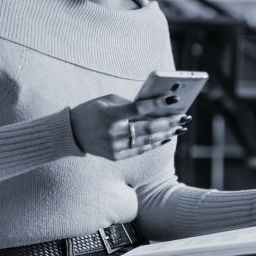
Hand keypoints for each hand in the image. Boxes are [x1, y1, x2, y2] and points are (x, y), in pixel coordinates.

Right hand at [69, 93, 191, 160]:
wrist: (71, 133)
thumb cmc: (92, 111)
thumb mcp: (107, 100)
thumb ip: (129, 103)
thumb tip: (153, 107)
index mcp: (110, 115)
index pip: (139, 110)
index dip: (158, 105)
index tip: (174, 100)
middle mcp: (113, 133)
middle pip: (148, 127)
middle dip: (168, 122)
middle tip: (184, 117)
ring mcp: (115, 147)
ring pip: (147, 141)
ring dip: (166, 133)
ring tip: (180, 127)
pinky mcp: (116, 156)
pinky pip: (140, 150)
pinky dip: (155, 143)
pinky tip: (167, 137)